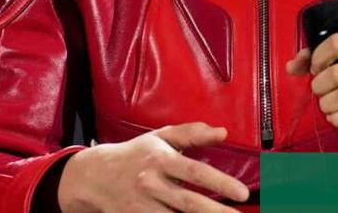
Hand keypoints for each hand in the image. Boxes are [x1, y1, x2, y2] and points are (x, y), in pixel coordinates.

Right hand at [56, 122, 248, 211]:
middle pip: (189, 203)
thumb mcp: (160, 137)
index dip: (220, 183)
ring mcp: (142, 206)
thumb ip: (192, 133)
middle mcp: (152, 184)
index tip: (242, 193)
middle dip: (216, 212)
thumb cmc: (135, 154)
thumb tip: (222, 132)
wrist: (95, 176)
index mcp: (161, 160)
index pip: (195, 172)